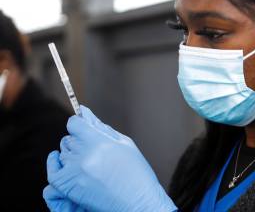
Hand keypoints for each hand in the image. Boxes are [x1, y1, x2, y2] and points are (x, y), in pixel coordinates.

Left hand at [46, 105, 176, 211]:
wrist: (138, 203)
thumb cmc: (137, 175)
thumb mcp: (125, 144)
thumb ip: (103, 128)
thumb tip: (86, 114)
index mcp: (99, 142)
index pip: (74, 123)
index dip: (79, 124)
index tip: (82, 126)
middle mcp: (84, 155)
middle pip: (69, 138)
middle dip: (79, 141)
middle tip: (92, 149)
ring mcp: (75, 171)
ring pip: (63, 154)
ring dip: (72, 155)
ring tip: (88, 162)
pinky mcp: (70, 186)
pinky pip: (54, 172)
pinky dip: (56, 166)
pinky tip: (62, 163)